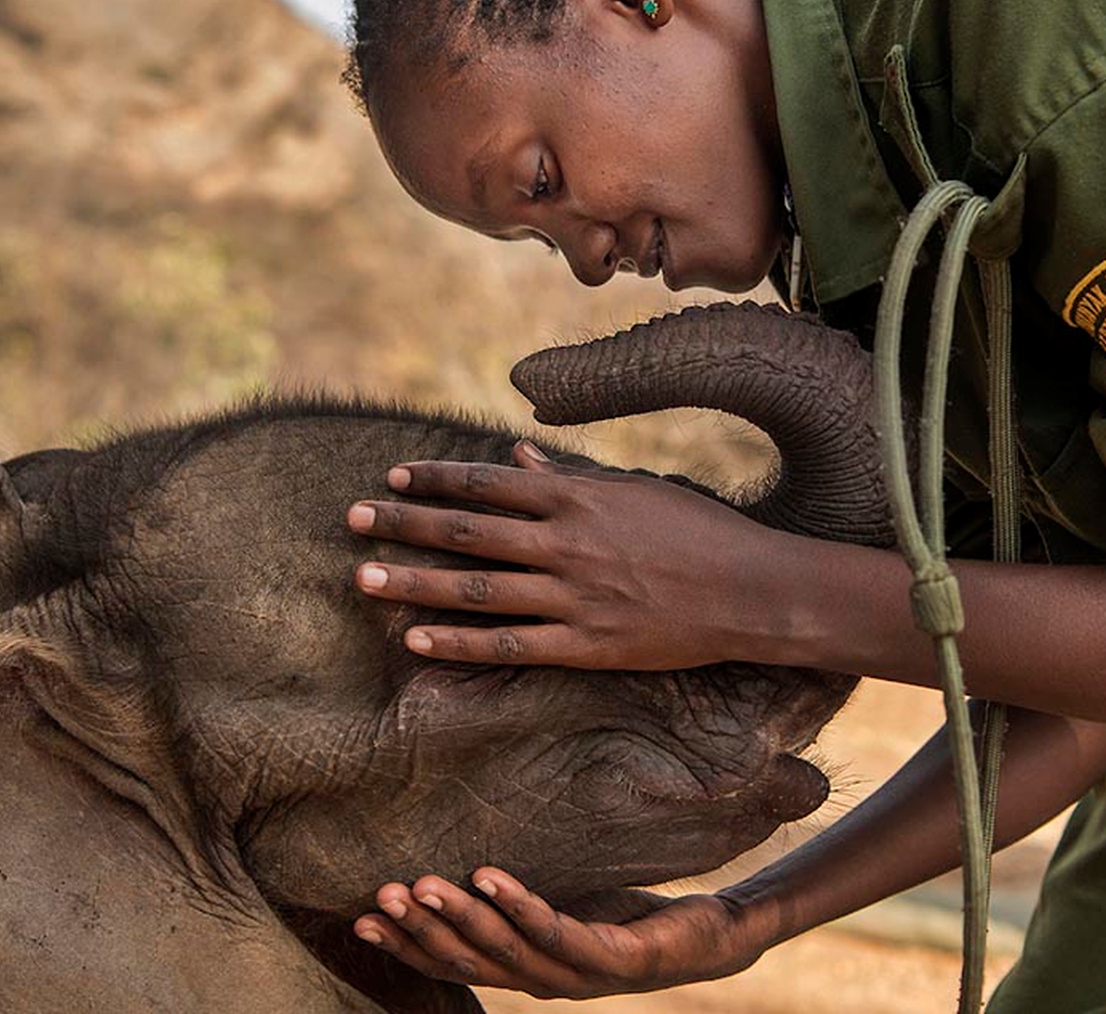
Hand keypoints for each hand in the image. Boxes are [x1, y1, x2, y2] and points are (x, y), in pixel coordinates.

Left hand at [348, 441, 793, 668]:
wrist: (752, 591)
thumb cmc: (698, 531)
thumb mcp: (636, 489)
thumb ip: (572, 478)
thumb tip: (518, 460)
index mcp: (579, 498)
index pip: (489, 483)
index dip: (436, 480)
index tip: (394, 477)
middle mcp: (567, 544)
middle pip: (468, 532)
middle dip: (405, 523)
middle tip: (352, 519)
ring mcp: (574, 597)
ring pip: (476, 588)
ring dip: (413, 581)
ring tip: (362, 576)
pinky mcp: (585, 646)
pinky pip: (508, 645)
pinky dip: (459, 643)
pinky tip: (416, 640)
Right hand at [353, 867, 771, 997]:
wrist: (711, 938)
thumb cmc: (631, 916)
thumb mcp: (565, 904)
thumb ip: (519, 898)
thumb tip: (465, 854)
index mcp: (526, 971)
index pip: (454, 964)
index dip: (407, 947)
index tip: (360, 918)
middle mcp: (545, 981)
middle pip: (470, 961)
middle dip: (422, 930)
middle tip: (380, 896)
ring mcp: (580, 974)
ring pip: (506, 951)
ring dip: (460, 917)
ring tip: (422, 883)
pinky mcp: (615, 958)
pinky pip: (558, 931)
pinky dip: (520, 906)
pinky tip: (491, 876)